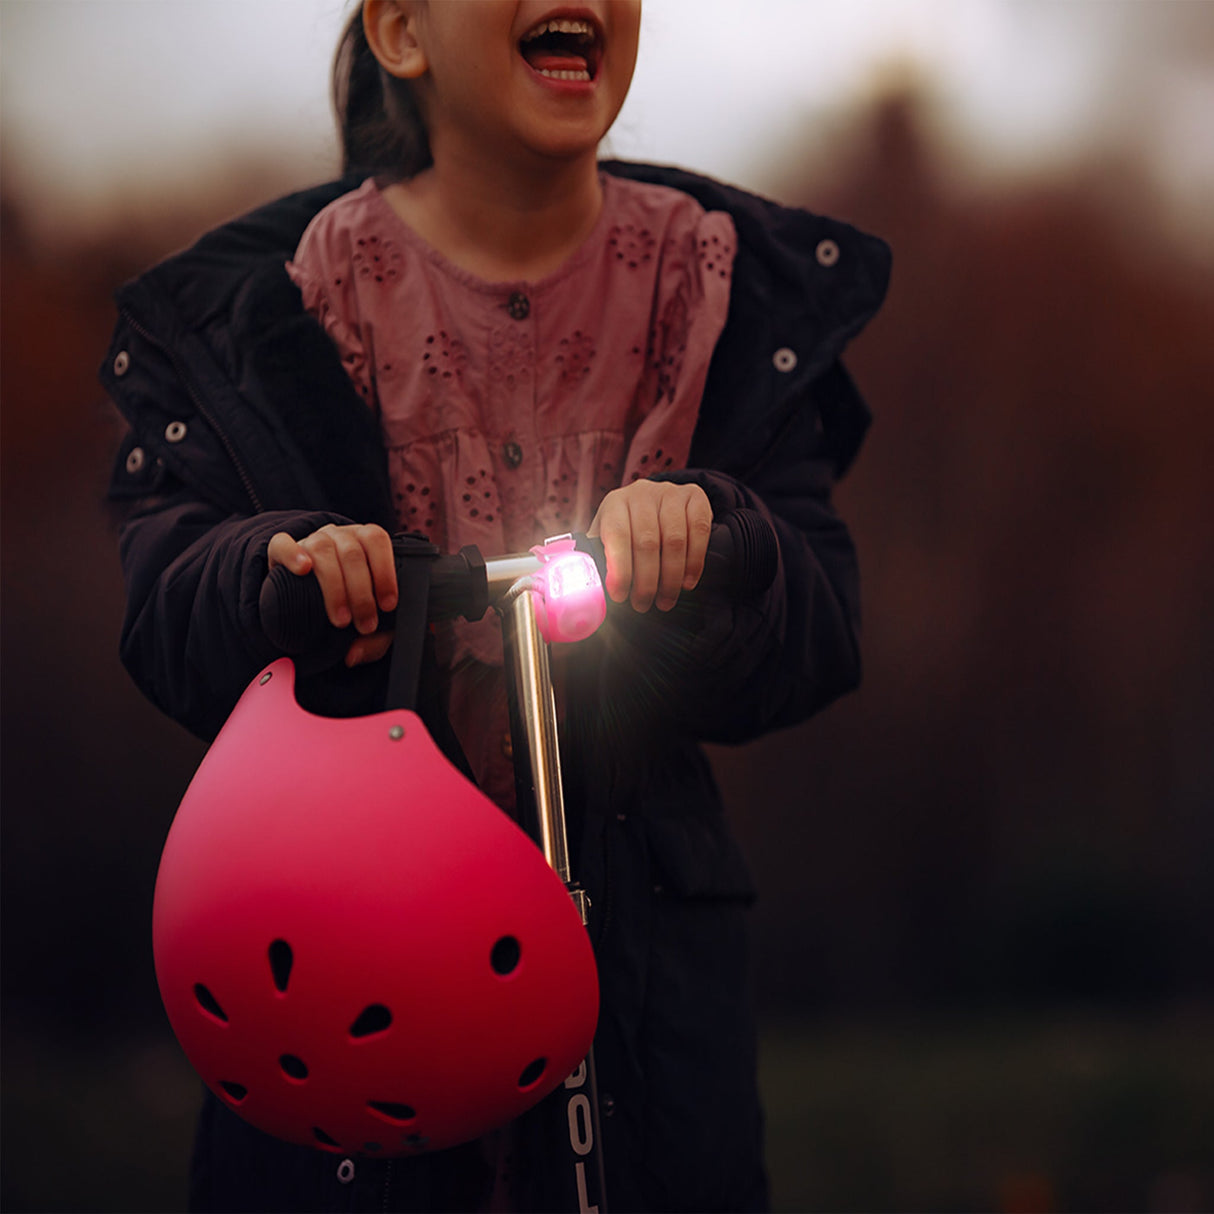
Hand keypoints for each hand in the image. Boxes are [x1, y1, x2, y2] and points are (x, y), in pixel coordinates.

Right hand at [267, 524, 396, 665]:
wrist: (303, 599)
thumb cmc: (345, 605)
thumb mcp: (366, 620)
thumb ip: (373, 639)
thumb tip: (354, 655)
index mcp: (364, 542)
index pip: (376, 540)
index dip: (384, 571)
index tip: (387, 605)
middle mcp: (338, 536)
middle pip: (352, 552)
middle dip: (361, 593)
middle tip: (364, 625)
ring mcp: (309, 540)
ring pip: (322, 549)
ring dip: (334, 586)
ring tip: (340, 619)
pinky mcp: (280, 549)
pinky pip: (283, 543)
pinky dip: (293, 554)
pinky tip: (303, 570)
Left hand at [588, 480, 711, 611]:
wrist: (660, 503)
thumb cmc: (629, 528)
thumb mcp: (608, 536)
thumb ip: (599, 558)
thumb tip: (590, 592)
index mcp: (615, 503)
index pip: (617, 535)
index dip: (619, 568)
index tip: (620, 596)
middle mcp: (642, 493)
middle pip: (647, 542)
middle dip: (646, 581)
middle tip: (643, 605)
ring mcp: (671, 493)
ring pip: (674, 541)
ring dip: (670, 578)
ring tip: (665, 601)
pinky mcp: (696, 497)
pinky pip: (699, 531)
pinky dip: (694, 562)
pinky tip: (687, 583)